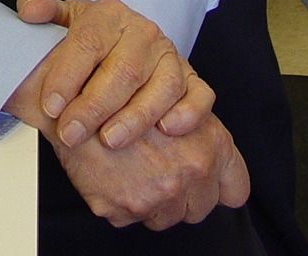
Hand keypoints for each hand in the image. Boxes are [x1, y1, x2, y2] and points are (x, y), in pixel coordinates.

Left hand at [7, 0, 213, 150]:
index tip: (50, 105)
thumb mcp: (65, 19)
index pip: (87, 43)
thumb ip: (41, 8)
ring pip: (161, 86)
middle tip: (71, 133)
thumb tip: (29, 11)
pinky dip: (186, 113)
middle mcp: (143, 32)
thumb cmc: (92, 38)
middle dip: (94, 106)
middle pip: (123, 70)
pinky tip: (166, 130)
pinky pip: (199, 96)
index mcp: (109, 15)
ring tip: (109, 140)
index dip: (67, 75)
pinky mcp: (192, 79)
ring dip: (135, 117)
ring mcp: (170, 56)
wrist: (129, 40)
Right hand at [55, 115, 249, 229]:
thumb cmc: (121, 90)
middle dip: (183, 192)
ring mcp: (158, 194)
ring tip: (130, 165)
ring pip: (166, 216)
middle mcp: (191, 172)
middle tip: (157, 165)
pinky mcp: (124, 208)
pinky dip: (121, 198)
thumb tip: (215, 164)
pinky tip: (111, 170)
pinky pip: (131, 217)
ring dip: (153, 198)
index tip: (209, 182)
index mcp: (211, 145)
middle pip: (200, 207)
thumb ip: (201, 131)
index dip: (221, 185)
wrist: (72, 97)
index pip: (235, 188)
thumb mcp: (176, 98)